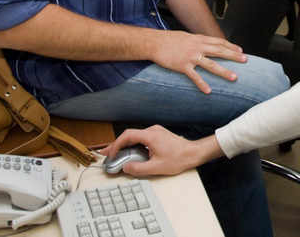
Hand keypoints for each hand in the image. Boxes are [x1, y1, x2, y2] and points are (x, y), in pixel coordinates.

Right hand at [100, 125, 215, 176]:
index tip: (111, 154)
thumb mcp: (156, 167)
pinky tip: (129, 152)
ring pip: (135, 136)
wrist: (193, 153)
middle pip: (129, 135)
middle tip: (106, 154)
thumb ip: (138, 168)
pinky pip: (141, 138)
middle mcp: (153, 130)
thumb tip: (125, 168)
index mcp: (151, 136)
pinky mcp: (158, 135)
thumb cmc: (179, 158)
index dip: (116, 145)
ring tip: (115, 154)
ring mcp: (156, 132)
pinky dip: (133, 145)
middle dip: (116, 145)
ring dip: (124, 145)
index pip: (127, 135)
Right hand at [149, 32, 246, 93]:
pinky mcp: (182, 66)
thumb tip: (208, 44)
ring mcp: (191, 57)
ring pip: (211, 64)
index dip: (231, 46)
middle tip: (245, 60)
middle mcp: (198, 47)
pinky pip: (194, 76)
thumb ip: (199, 41)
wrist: (154, 42)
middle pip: (220, 51)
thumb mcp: (188, 36)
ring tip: (234, 77)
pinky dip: (202, 84)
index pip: (219, 42)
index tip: (240, 50)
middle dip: (234, 56)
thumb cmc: (170, 40)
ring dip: (224, 71)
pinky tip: (209, 91)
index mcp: (199, 39)